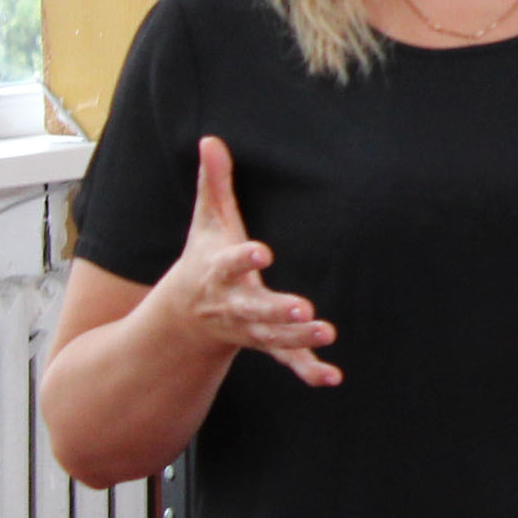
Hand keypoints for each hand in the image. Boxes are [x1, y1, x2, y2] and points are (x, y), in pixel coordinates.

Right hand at [157, 135, 340, 385]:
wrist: (186, 317)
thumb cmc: (204, 260)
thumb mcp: (206, 223)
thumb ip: (214, 184)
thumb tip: (211, 139)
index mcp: (217, 272)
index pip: (228, 263)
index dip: (243, 258)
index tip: (262, 252)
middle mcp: (233, 304)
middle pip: (254, 308)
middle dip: (276, 310)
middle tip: (303, 308)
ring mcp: (250, 329)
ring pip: (274, 338)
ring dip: (300, 339)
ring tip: (326, 332)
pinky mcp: (267, 345)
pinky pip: (288, 362)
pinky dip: (308, 370)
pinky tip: (332, 377)